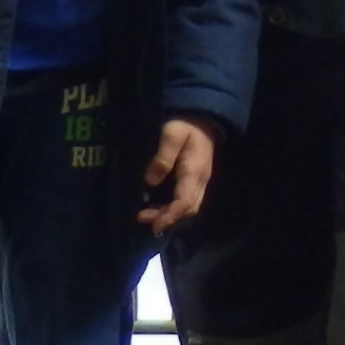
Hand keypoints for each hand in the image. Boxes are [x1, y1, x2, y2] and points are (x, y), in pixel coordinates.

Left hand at [136, 118, 215, 233]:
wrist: (203, 120)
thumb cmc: (185, 126)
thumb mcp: (172, 134)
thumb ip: (163, 156)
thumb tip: (150, 181)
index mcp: (195, 171)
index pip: (185, 201)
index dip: (170, 215)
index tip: (154, 224)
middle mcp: (200, 180)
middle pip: (188, 208)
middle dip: (167, 218)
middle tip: (142, 218)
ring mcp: (199, 181)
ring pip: (189, 206)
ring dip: (169, 215)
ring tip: (146, 215)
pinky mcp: (194, 180)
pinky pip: (186, 200)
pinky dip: (172, 208)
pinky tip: (157, 207)